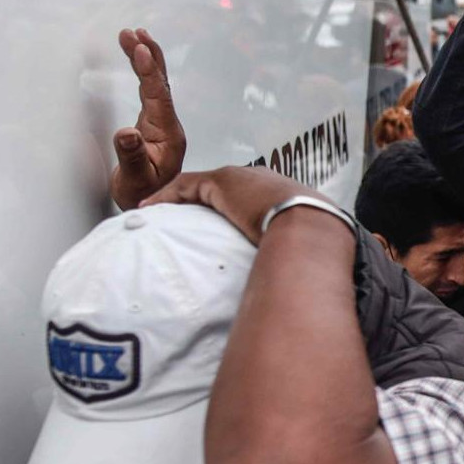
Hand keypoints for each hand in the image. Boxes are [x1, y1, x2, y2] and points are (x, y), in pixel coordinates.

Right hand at [110, 28, 187, 209]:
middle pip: (161, 83)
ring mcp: (162, 123)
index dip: (149, 72)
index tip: (139, 48)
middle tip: (132, 32)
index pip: (160, 96)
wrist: (150, 206)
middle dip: (148, 55)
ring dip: (146, 59)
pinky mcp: (153, 123)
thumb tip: (126, 133)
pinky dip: (144, 71)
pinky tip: (138, 58)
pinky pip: (151, 90)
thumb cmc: (144, 195)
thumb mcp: (136, 180)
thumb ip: (132, 156)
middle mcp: (168, 124)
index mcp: (168, 134)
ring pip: (156, 84)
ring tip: (133, 35)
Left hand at [141, 166, 317, 243]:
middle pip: (218, 188)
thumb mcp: (301, 247)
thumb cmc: (313, 241)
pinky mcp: (222, 182)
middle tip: (180, 221)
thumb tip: (286, 285)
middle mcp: (259, 180)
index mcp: (280, 195)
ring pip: (199, 184)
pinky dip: (166, 196)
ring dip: (176, 199)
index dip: (225, 210)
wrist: (312, 223)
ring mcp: (240, 178)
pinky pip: (184, 186)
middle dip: (198, 202)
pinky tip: (149, 208)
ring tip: (156, 214)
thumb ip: (288, 257)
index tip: (211, 226)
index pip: (244, 198)